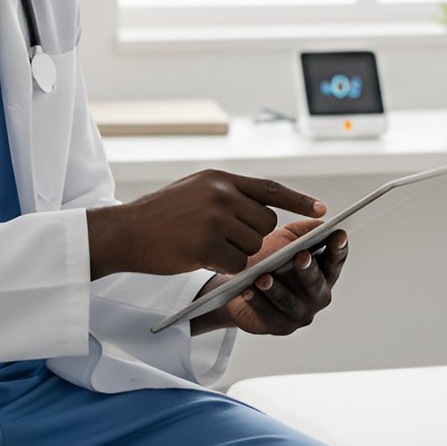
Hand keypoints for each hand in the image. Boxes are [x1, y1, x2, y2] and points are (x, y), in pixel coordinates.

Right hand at [87, 172, 323, 280]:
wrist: (124, 232)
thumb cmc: (160, 215)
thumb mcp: (195, 190)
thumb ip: (227, 195)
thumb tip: (264, 211)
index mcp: (220, 178)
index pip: (270, 188)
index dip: (298, 200)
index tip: (322, 210)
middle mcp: (220, 194)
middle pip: (265, 222)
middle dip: (254, 235)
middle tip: (226, 239)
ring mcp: (214, 219)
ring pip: (253, 245)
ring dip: (237, 253)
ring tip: (207, 246)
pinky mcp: (206, 246)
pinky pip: (236, 263)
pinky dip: (226, 267)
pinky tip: (202, 259)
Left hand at [189, 218, 348, 336]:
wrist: (240, 286)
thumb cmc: (267, 259)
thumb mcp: (285, 240)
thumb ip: (303, 230)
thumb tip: (320, 219)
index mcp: (324, 273)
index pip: (336, 260)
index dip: (338, 248)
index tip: (338, 234)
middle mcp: (317, 296)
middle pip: (316, 283)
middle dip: (308, 270)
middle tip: (300, 256)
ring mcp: (299, 314)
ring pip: (289, 302)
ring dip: (276, 289)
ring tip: (264, 278)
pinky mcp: (278, 326)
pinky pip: (267, 314)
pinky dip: (256, 301)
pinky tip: (247, 290)